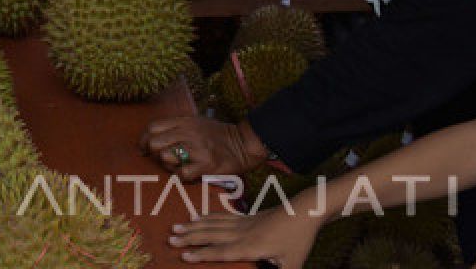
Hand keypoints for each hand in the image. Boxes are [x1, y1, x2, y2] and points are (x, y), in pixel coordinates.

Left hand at [140, 117, 266, 181]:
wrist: (243, 143)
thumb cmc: (216, 135)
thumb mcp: (195, 122)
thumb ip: (175, 127)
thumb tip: (151, 136)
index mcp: (184, 121)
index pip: (152, 127)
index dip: (143, 139)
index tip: (143, 148)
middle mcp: (188, 132)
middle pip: (154, 143)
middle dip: (153, 154)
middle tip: (162, 159)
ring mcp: (196, 148)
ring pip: (165, 157)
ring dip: (168, 165)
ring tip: (178, 166)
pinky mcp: (206, 164)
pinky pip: (181, 173)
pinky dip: (182, 176)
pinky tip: (189, 173)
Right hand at [169, 206, 319, 265]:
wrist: (304, 211)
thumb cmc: (299, 240)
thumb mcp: (294, 264)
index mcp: (252, 246)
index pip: (222, 252)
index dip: (203, 255)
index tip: (184, 257)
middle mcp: (242, 233)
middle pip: (211, 235)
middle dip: (190, 239)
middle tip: (170, 240)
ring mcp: (242, 222)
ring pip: (213, 224)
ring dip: (193, 227)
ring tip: (175, 228)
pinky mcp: (245, 217)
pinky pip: (220, 217)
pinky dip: (206, 217)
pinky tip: (195, 216)